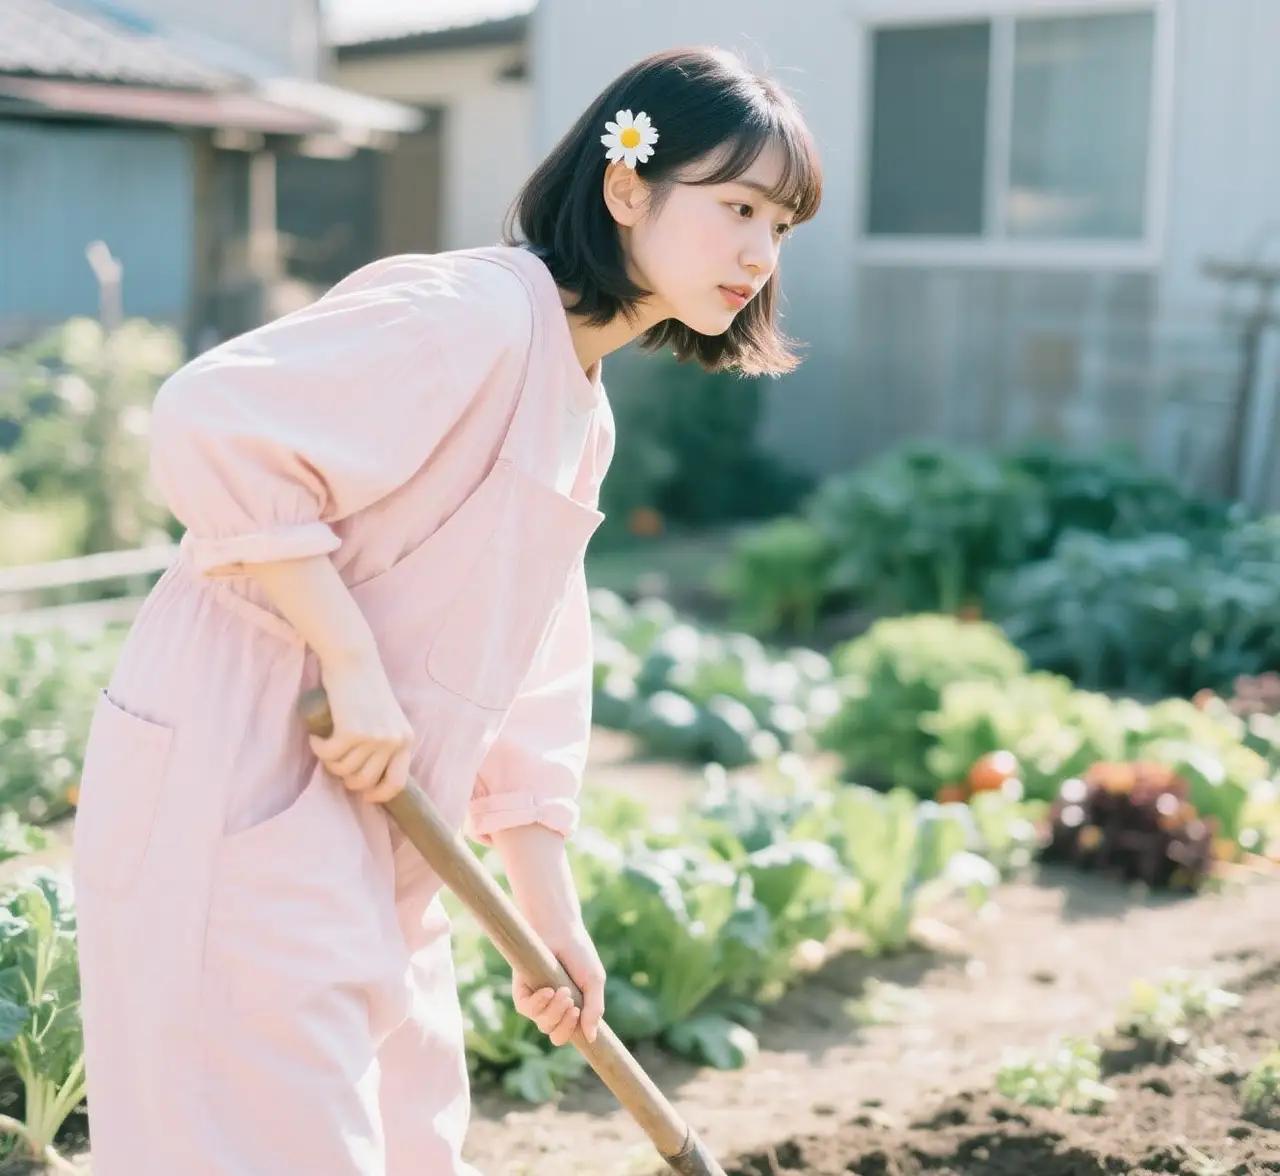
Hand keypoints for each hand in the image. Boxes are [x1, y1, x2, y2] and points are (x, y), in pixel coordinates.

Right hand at [308, 648, 413, 804]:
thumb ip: (384, 743)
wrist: (355, 660)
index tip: (363, 795)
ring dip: (329, 760)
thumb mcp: (387, 718)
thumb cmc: (366, 688)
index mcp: (406, 739)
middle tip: (336, 762)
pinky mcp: (351, 732)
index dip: (378, 794)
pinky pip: (328, 754)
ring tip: (326, 743)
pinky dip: (318, 747)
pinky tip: (316, 736)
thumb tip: (366, 779)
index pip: (397, 782)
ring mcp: (374, 737)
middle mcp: (393, 741)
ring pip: (343, 769)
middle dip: (346, 778)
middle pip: (364, 781)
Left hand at [512, 920, 605, 1045]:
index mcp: (570, 1009)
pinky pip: (526, 1010)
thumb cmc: (579, 953)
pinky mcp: (522, 991)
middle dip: (565, 1024)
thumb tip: (591, 1038)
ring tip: (563, 991)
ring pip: (543, 1024)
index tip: (579, 1013)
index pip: (569, 1034)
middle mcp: (552, 1008)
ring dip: (554, 1012)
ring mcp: (537, 1001)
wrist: (560, 929)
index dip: (574, 1032)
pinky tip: (547, 990)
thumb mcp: (594, 982)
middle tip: (572, 1004)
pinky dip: (538, 1004)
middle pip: (555, 1035)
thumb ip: (594, 1010)